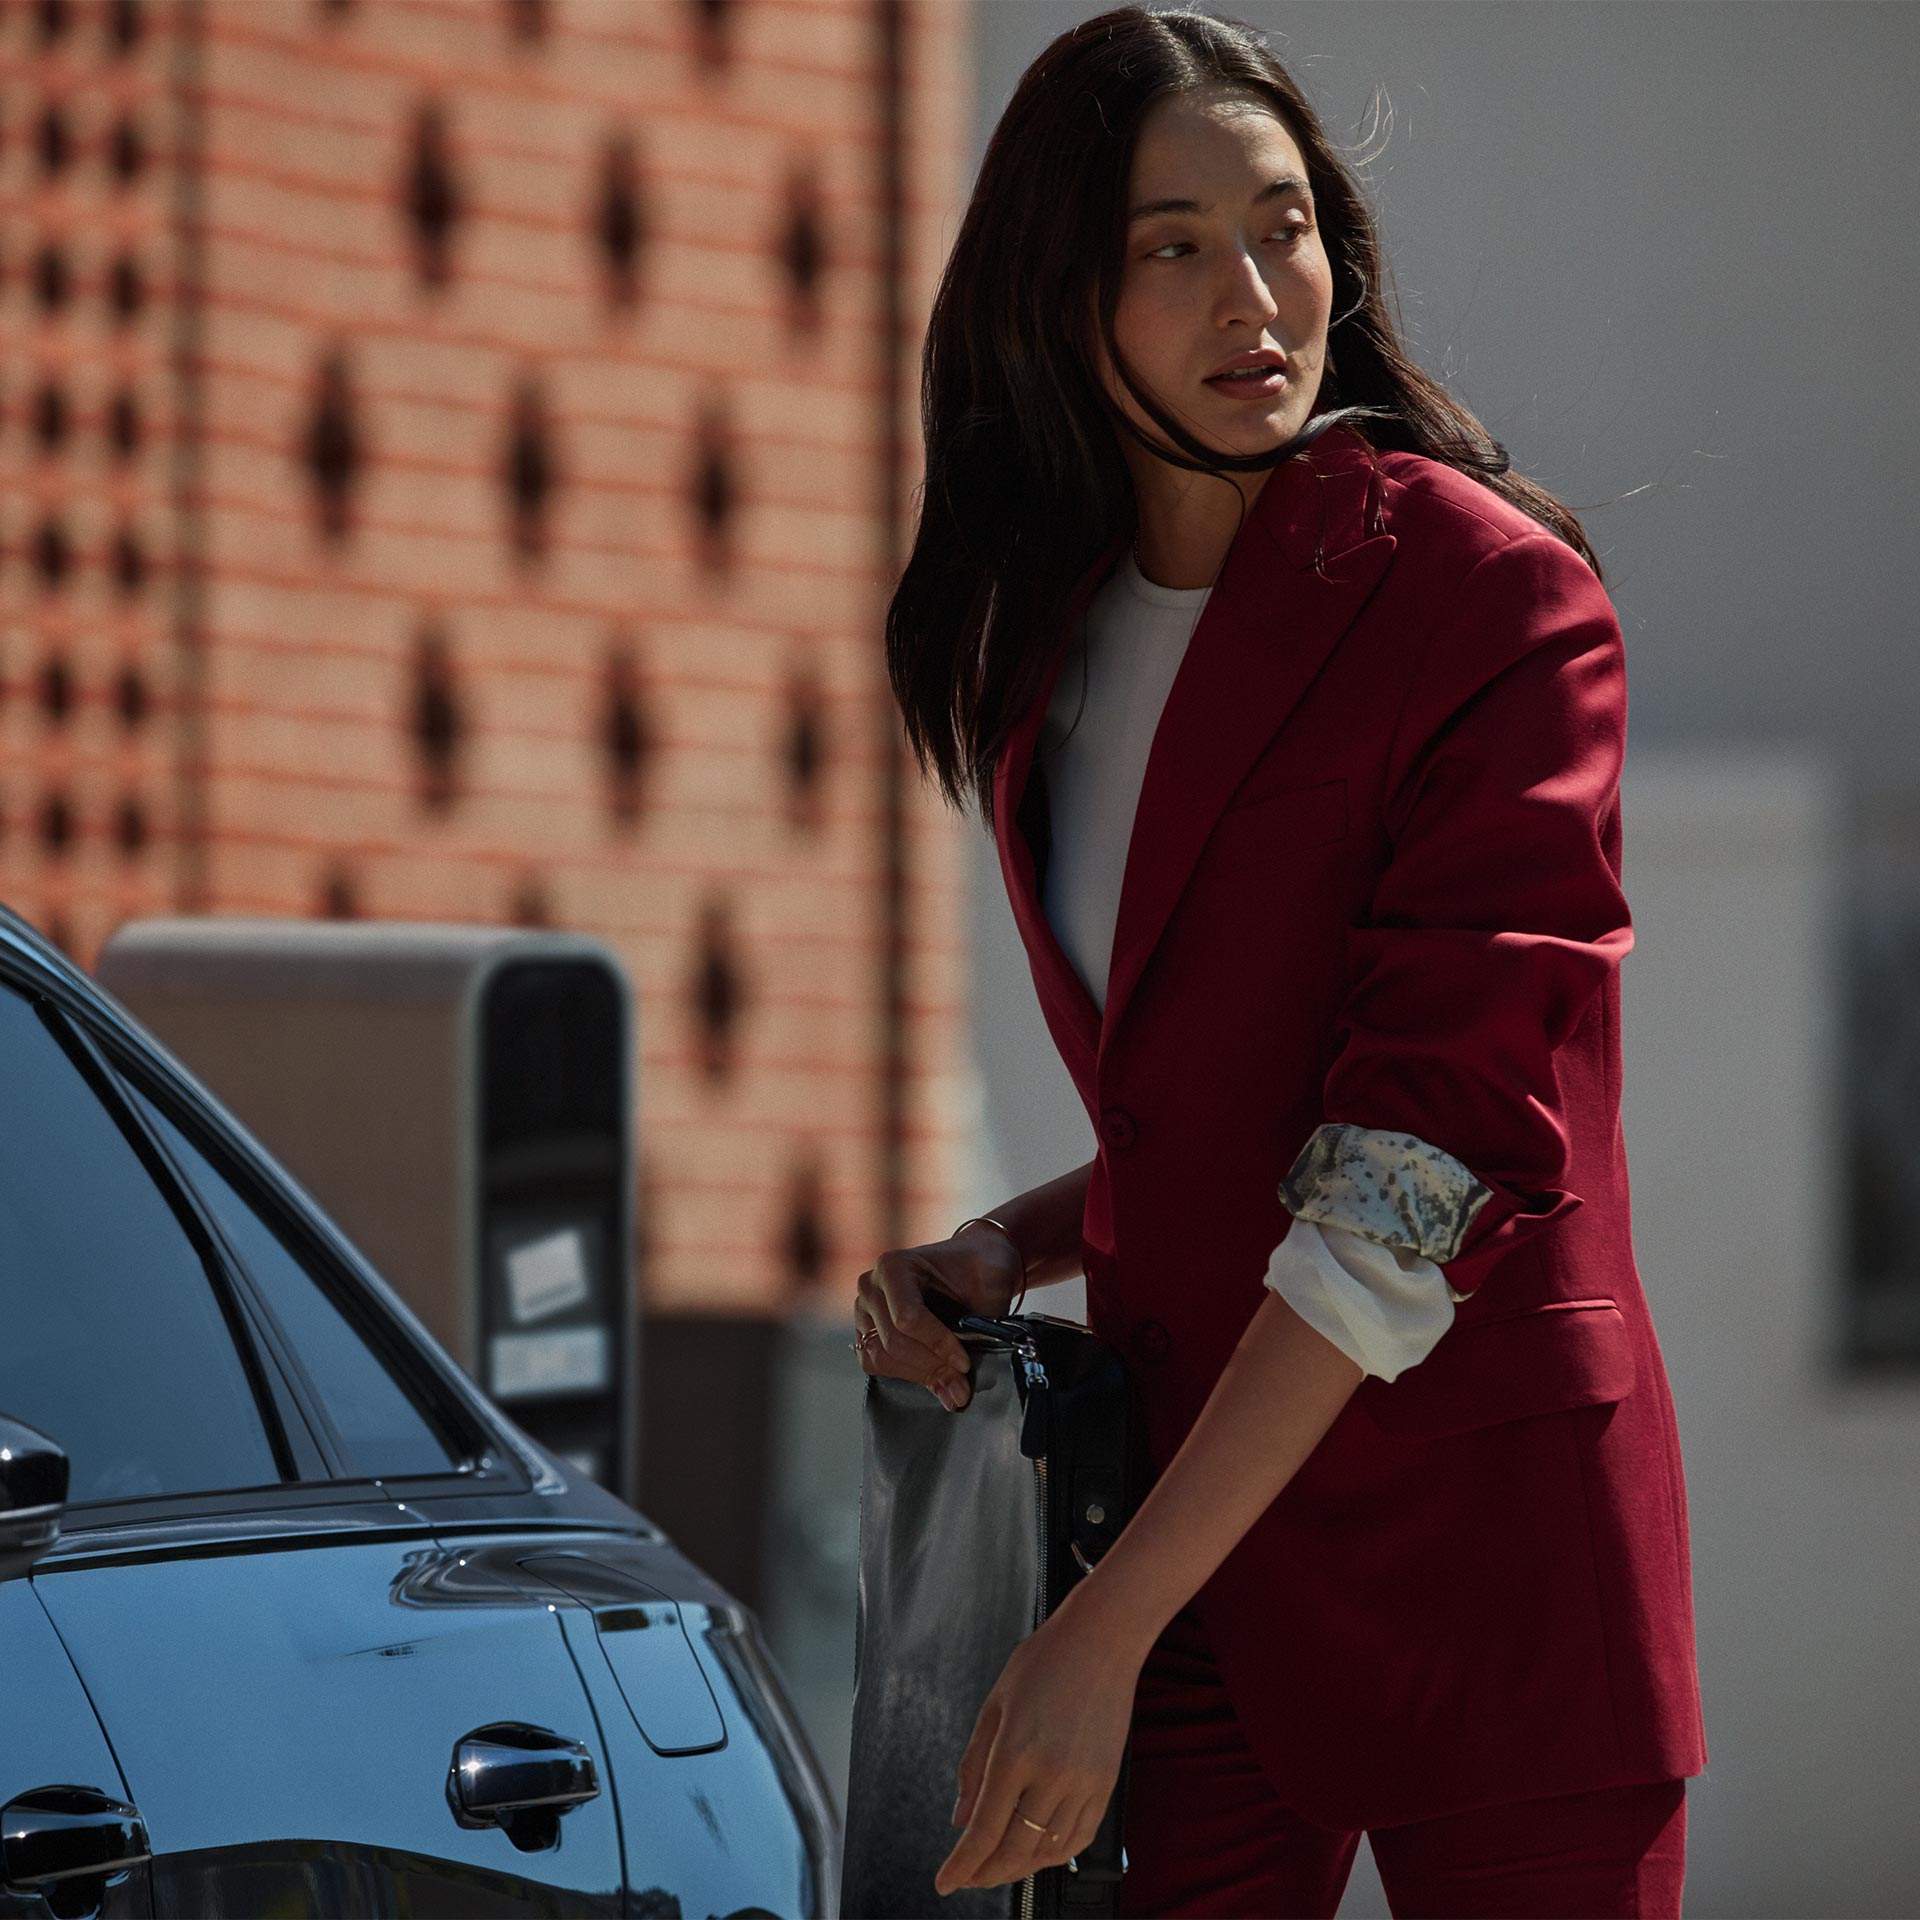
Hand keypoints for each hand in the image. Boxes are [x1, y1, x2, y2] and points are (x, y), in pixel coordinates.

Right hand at [853, 1223, 1024, 1411]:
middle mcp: (871, 1286)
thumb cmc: (978, 1269)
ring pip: (882, 1357)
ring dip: (920, 1375)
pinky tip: (932, 1375)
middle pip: (893, 1342)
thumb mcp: (990, 1281)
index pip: (907, 1317)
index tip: (964, 1363)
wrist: (970, 1263)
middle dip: (931, 1366)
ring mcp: (864, 1310)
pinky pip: (874, 1364)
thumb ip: (985, 1322)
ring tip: (952, 1384)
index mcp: (894, 1266)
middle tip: (962, 1386)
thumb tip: (977, 1368)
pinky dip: (905, 1375)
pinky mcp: (864, 1332)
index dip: (937, 1344)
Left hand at [932, 1585, 1142, 1895]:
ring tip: (998, 1866)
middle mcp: (1052, 1775)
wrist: (1102, 1639)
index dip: (962, 1864)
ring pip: (1048, 1850)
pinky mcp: (1106, 1783)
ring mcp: (1084, 1782)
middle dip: (986, 1872)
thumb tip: (961, 1817)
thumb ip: (974, 1765)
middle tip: (968, 1876)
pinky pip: (1080, 1837)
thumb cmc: (1045, 1660)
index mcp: (1016, 1752)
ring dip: (1020, 1867)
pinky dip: (1055, 1854)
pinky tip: (1037, 1852)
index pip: (984, 1829)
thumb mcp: (995, 1705)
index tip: (945, 1882)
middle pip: (1015, 1849)